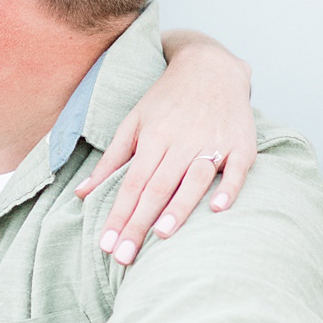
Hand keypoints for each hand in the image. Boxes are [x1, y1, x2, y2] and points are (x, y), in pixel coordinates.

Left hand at [75, 35, 255, 264]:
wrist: (211, 66)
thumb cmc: (167, 99)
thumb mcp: (134, 121)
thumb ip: (111, 160)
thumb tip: (81, 194)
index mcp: (153, 137)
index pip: (131, 183)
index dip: (118, 214)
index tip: (106, 244)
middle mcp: (181, 140)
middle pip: (157, 187)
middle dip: (139, 223)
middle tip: (125, 256)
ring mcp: (213, 141)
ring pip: (194, 178)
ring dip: (179, 207)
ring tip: (162, 236)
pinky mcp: (242, 143)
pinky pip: (237, 168)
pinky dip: (229, 188)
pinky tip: (218, 209)